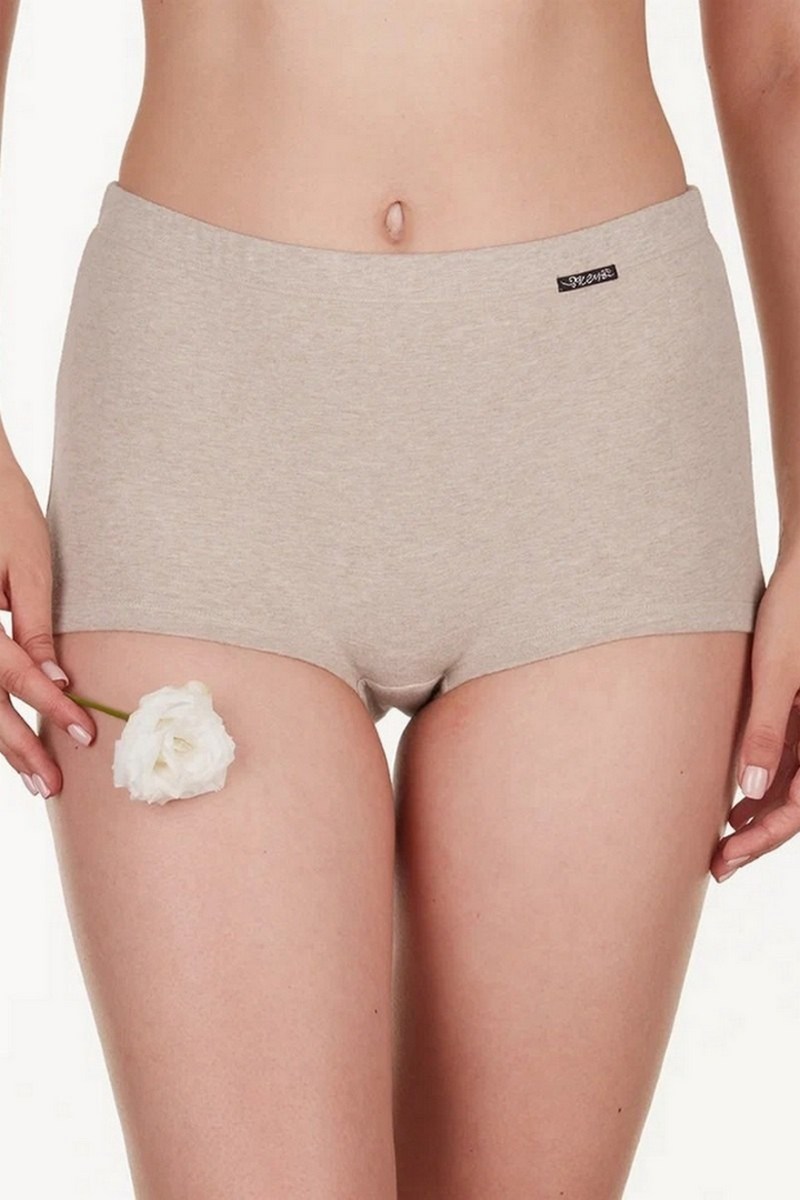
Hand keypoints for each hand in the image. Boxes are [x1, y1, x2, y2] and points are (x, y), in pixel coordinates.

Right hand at [0, 465, 95, 797]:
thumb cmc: (4, 512)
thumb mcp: (28, 565)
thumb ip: (36, 626)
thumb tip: (56, 680)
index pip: (11, 672)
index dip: (48, 705)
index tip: (83, 733)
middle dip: (17, 746)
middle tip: (52, 783)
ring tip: (33, 778)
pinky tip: (9, 741)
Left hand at [712, 552, 799, 881]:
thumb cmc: (793, 613)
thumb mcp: (777, 672)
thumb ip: (768, 731)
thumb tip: (750, 793)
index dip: (767, 838)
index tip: (730, 856)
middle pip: (797, 803)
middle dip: (760, 838)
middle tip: (718, 865)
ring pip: (792, 787)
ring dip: (760, 818)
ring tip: (721, 843)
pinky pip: (788, 763)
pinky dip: (763, 787)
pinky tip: (734, 803)